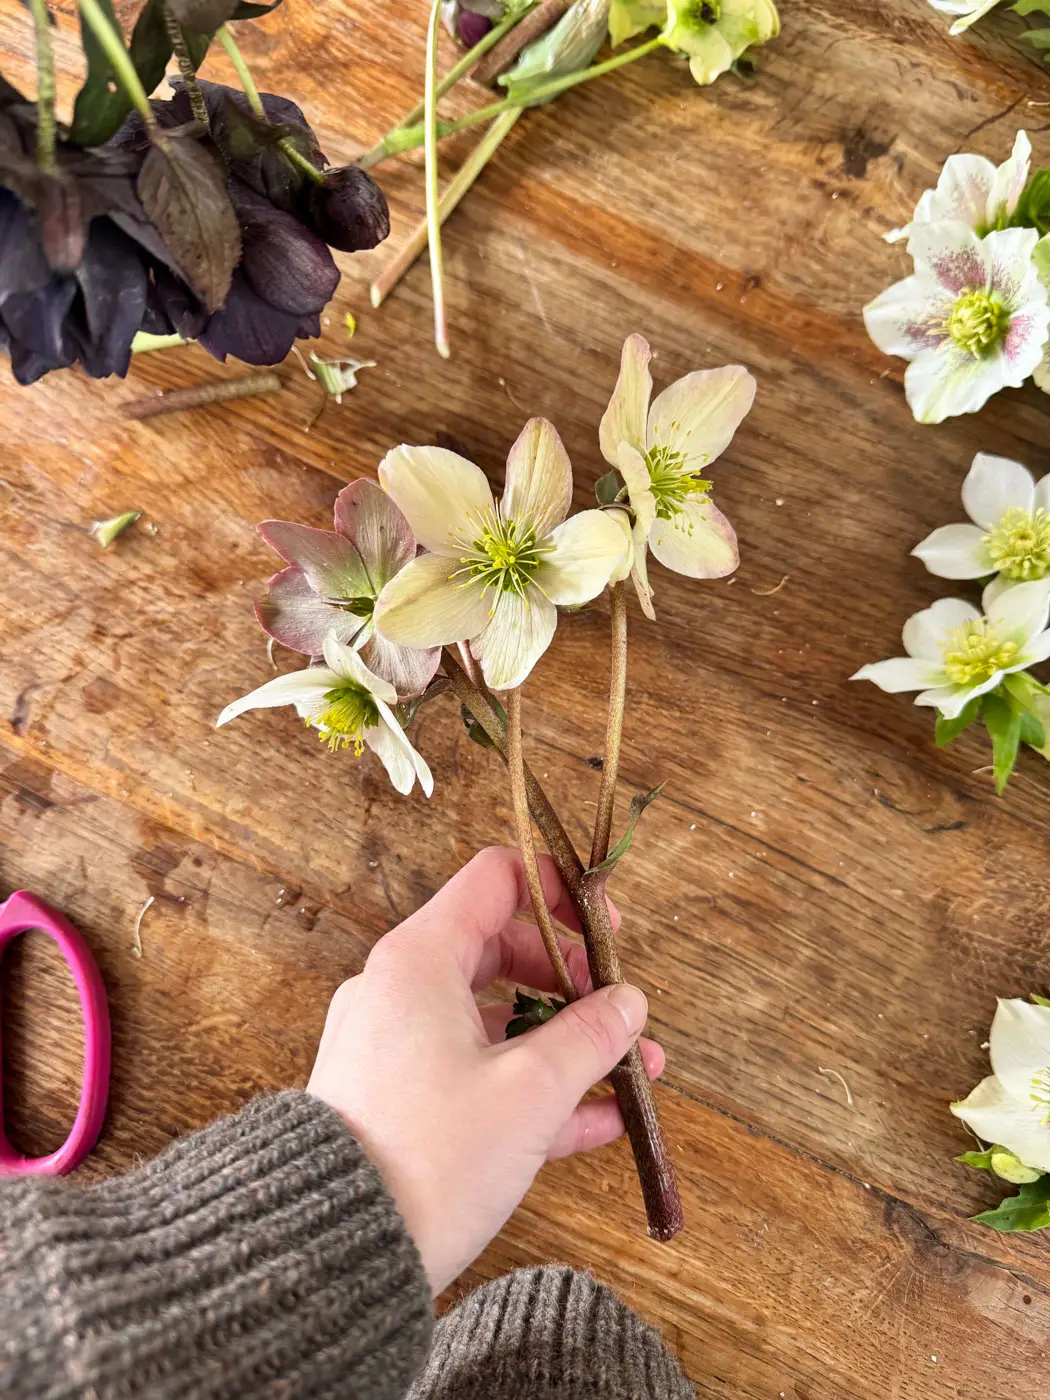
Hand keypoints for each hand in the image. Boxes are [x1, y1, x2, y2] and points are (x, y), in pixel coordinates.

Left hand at [307, 846, 663, 1293]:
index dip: (560, 892)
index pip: (498, 879)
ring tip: (634, 1073)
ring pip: (497, 1020)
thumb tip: (628, 1004)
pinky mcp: (401, 1100)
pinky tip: (599, 1120)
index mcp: (422, 960)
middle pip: (504, 949)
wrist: (337, 1252)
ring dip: (567, 1041)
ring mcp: (398, 1047)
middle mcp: (402, 991)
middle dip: (575, 981)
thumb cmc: (428, 1159)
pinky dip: (534, 1086)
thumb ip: (589, 1037)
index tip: (606, 932)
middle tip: (622, 1015)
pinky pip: (478, 1074)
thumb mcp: (531, 1091)